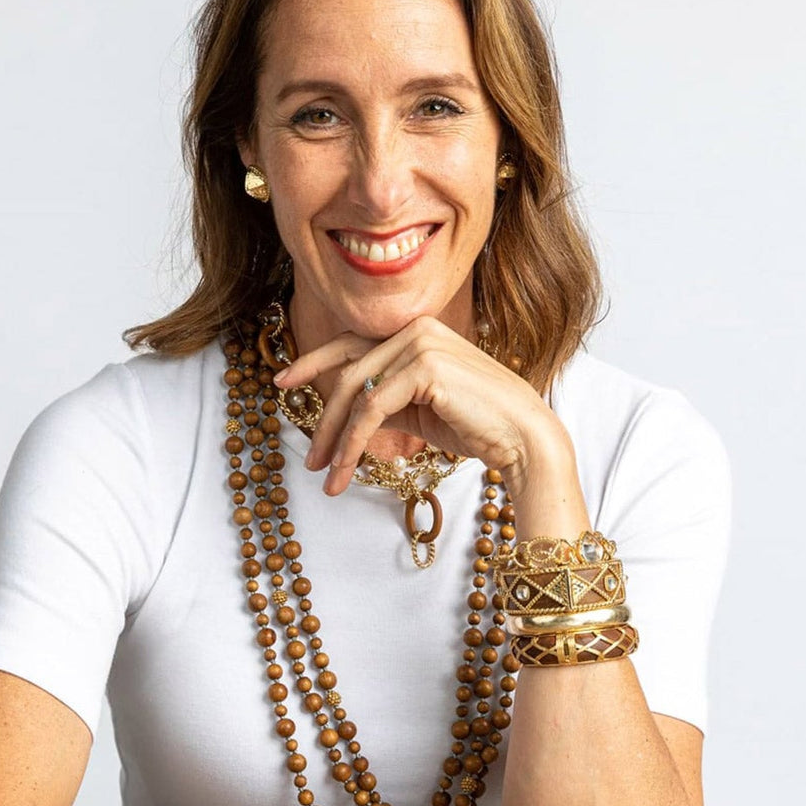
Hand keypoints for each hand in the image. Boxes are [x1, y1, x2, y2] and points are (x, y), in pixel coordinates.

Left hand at [272, 316, 566, 497]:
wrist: (523, 437)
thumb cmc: (478, 426)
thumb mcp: (422, 408)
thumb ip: (387, 399)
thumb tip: (347, 413)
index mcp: (418, 331)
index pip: (353, 344)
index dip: (313, 362)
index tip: (282, 383)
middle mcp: (417, 329)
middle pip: (348, 370)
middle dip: (322, 418)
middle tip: (311, 459)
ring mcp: (421, 343)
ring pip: (356, 393)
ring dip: (335, 439)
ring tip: (327, 476)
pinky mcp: (424, 367)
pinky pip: (371, 408)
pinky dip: (353, 442)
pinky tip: (347, 469)